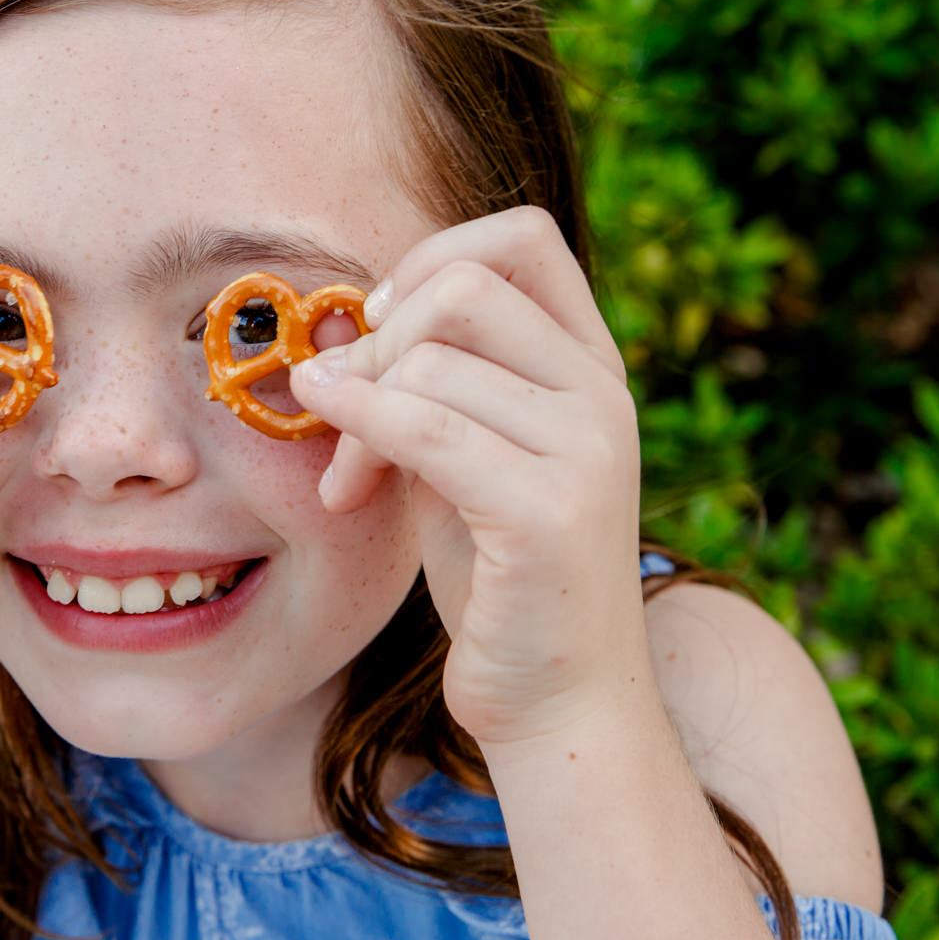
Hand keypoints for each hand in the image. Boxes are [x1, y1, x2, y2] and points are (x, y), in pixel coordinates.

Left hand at [288, 207, 649, 746]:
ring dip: (359, 412)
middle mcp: (603, 394)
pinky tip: (338, 480)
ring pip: (431, 359)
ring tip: (348, 483)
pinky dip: (362, 428)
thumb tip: (335, 330)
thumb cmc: (500, 579)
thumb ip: (426, 385)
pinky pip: (428, 429)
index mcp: (590, 366)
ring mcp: (587, 449)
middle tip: (344, 410)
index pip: (519, 237)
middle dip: (377, 337)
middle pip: (463, 284)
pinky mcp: (549, 512)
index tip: (380, 331)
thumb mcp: (463, 457)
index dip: (429, 260)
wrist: (557, 702)